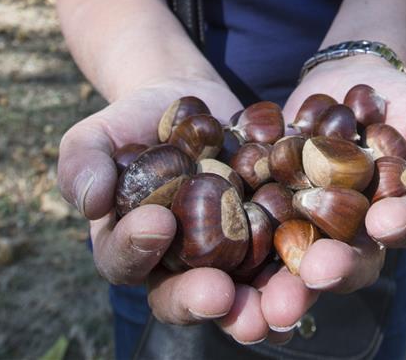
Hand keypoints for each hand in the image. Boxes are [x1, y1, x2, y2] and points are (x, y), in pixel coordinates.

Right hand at [56, 78, 297, 343]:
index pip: (128, 262)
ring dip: (269, 302)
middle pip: (194, 296)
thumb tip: (90, 201)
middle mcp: (180, 265)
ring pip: (248, 290)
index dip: (140, 251)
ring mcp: (228, 251)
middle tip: (231, 301)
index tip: (158, 224)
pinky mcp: (268, 228)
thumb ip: (81, 164)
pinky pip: (287, 251)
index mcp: (131, 248)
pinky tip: (324, 263)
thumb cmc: (130, 122)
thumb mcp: (94, 134)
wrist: (183, 99)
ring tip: (286, 303)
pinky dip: (305, 260)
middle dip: (214, 305)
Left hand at [253, 59, 405, 326]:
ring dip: (285, 282)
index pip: (404, 226)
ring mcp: (311, 220)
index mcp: (399, 214)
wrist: (348, 79)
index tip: (383, 221)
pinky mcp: (272, 202)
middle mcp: (355, 230)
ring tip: (270, 297)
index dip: (397, 225)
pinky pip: (257, 224)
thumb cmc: (402, 102)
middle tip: (317, 271)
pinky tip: (227, 246)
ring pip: (299, 259)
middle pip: (347, 259)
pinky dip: (244, 238)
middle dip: (333, 269)